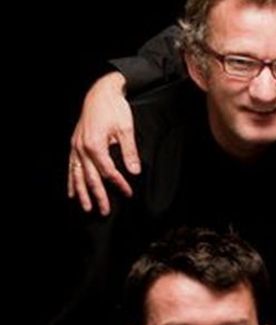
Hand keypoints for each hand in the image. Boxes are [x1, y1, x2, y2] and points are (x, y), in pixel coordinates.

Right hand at [68, 72, 139, 215]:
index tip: (128, 193)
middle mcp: (82, 148)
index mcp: (95, 145)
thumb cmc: (113, 107)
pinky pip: (71, 166)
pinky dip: (71, 180)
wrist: (99, 91)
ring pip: (77, 175)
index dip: (118, 184)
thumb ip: (129, 151)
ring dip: (82, 192)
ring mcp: (76, 146)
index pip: (108, 171)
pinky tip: (72, 192)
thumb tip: (134, 171)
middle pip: (90, 177)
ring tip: (86, 207)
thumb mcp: (126, 128)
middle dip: (98, 196)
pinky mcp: (74, 144)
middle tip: (104, 211)